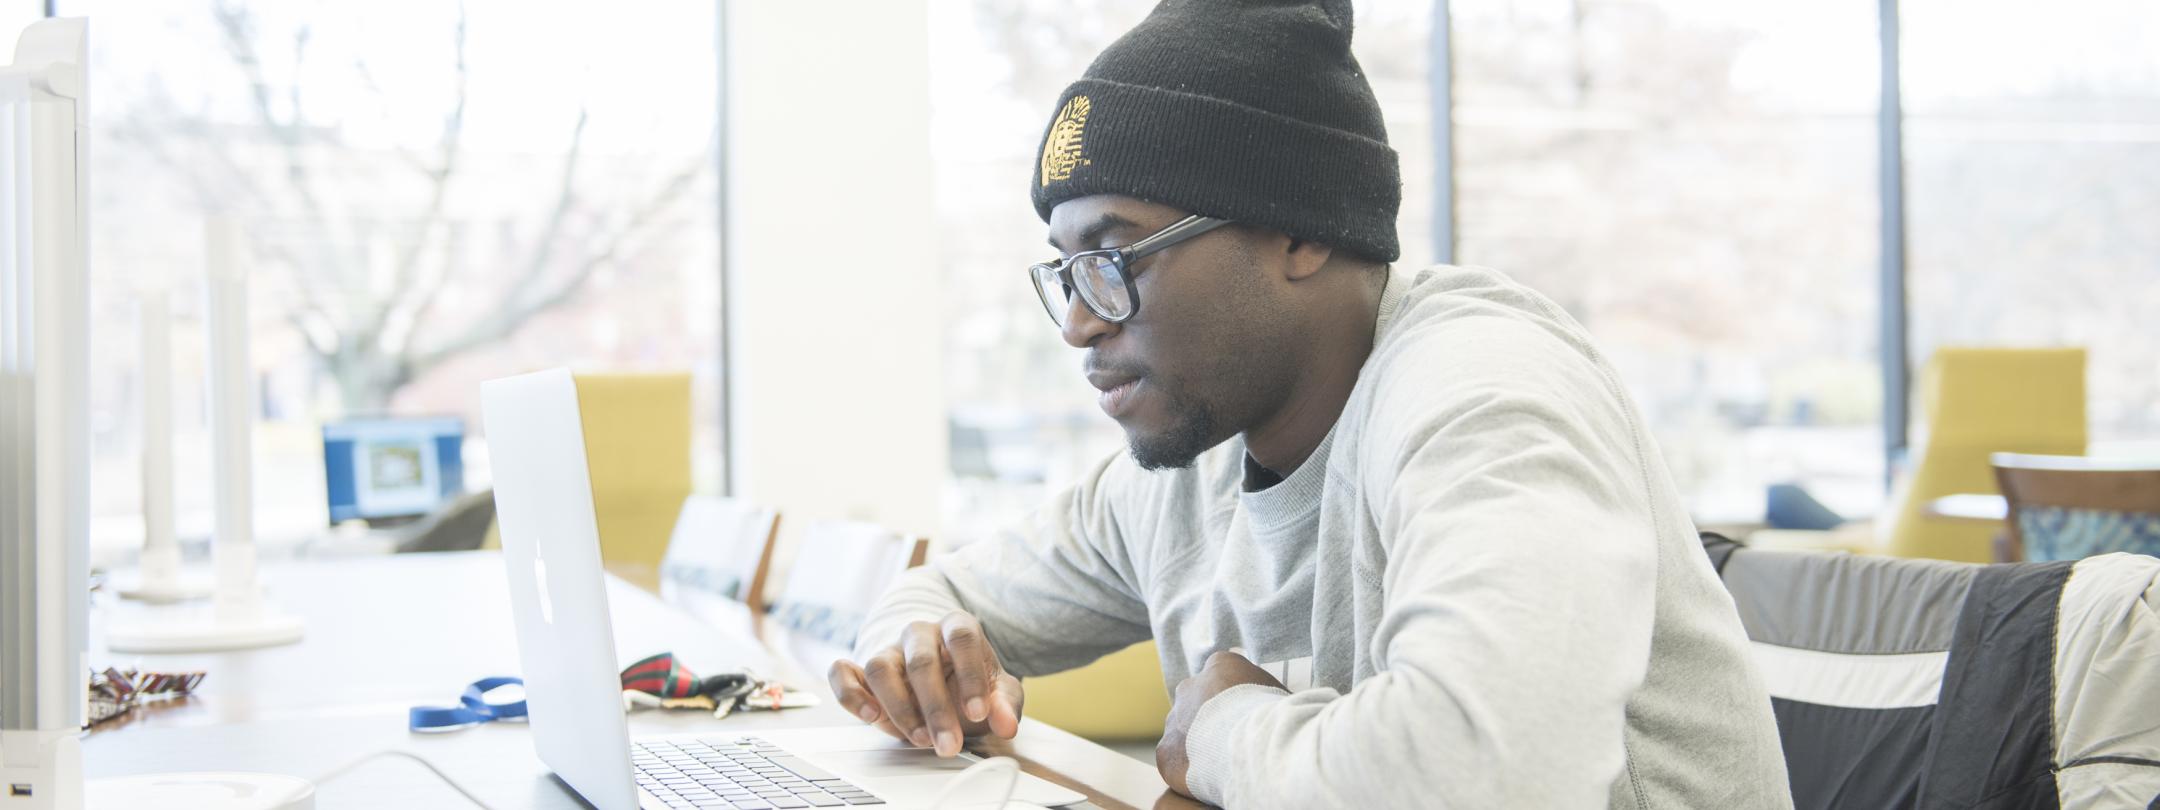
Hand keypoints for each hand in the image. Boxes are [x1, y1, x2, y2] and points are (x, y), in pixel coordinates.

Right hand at [828, 611, 1023, 757]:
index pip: (962, 638)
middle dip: (935, 707)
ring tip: (919, 738)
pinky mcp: (861, 669)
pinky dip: (850, 694)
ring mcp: (888, 650)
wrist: (941, 678)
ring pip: (880, 666)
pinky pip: (843, 673)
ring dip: (899, 708)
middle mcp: (919, 634)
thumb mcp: (998, 692)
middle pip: (920, 660)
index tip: (978, 713)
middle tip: (949, 744)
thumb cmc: (968, 683)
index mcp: (955, 628)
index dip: (970, 676)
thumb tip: (1006, 723)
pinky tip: (870, 717)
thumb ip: (1004, 704)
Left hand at [1157, 650, 1283, 796]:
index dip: (1236, 699)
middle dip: (1211, 719)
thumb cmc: (1275, 717)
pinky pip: (1174, 759)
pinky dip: (1189, 770)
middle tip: (1232, 739)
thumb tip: (1277, 708)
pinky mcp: (1166, 751)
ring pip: (1183, 731)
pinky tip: (1208, 778)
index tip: (1247, 715)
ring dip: (1198, 744)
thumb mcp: (1279, 693)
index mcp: (1220, 665)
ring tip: (1222, 762)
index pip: (1223, 676)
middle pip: (1198, 701)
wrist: (1253, 744)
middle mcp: (1190, 687)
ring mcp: (1174, 718)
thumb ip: (1267, 696)